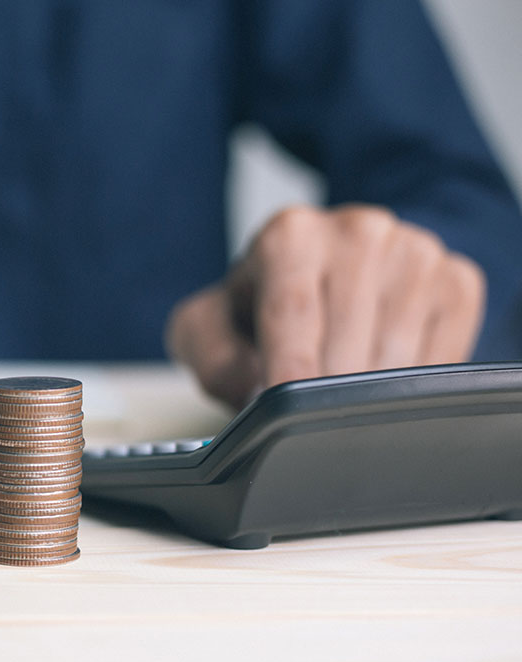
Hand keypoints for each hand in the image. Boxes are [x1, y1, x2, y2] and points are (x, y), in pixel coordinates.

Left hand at [166, 205, 485, 408]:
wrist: (330, 273)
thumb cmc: (263, 309)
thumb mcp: (210, 327)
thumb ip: (213, 357)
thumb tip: (253, 391)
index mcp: (290, 236)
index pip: (294, 313)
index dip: (290, 372)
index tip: (286, 413)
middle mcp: (357, 231)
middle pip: (346, 340)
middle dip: (324, 396)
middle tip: (309, 425)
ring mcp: (415, 251)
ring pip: (397, 353)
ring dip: (368, 397)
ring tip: (341, 405)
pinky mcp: (456, 280)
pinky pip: (443, 354)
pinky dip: (412, 387)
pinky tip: (384, 387)